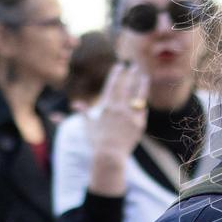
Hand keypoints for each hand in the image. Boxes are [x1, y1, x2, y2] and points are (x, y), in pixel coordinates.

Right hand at [87, 62, 149, 195]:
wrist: (109, 156)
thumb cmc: (96, 141)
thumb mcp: (88, 125)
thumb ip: (84, 112)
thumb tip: (76, 104)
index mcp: (106, 106)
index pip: (112, 85)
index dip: (116, 74)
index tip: (119, 66)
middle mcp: (119, 108)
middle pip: (126, 87)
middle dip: (130, 74)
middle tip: (134, 65)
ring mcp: (130, 116)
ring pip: (137, 96)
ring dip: (141, 84)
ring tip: (144, 76)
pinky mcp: (139, 124)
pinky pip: (142, 111)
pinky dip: (141, 105)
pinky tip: (143, 99)